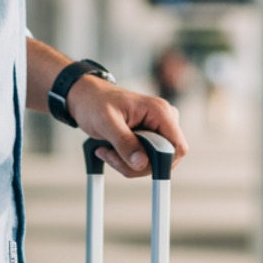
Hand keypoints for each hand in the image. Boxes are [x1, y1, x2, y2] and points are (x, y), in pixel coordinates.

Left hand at [65, 76, 187, 177]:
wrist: (86, 97)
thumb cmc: (95, 102)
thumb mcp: (106, 122)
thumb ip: (124, 142)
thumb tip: (141, 163)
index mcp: (159, 111)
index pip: (177, 146)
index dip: (162, 162)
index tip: (137, 166)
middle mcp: (163, 120)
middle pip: (164, 159)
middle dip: (137, 165)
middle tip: (111, 156)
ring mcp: (157, 128)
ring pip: (153, 162)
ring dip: (128, 164)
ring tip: (107, 151)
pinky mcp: (149, 137)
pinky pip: (145, 160)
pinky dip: (127, 161)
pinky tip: (112, 151)